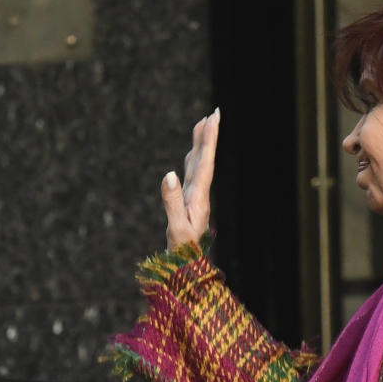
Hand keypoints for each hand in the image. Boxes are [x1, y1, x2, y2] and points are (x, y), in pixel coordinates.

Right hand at [162, 107, 219, 249]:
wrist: (188, 267)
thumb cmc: (182, 250)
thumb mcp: (176, 228)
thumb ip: (172, 202)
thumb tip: (168, 175)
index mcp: (199, 197)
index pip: (205, 163)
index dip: (208, 141)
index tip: (212, 120)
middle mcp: (200, 193)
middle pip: (205, 159)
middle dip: (209, 136)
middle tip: (213, 114)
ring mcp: (195, 196)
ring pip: (199, 164)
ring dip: (202, 143)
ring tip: (204, 123)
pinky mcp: (189, 201)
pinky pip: (192, 173)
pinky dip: (194, 157)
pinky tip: (193, 151)